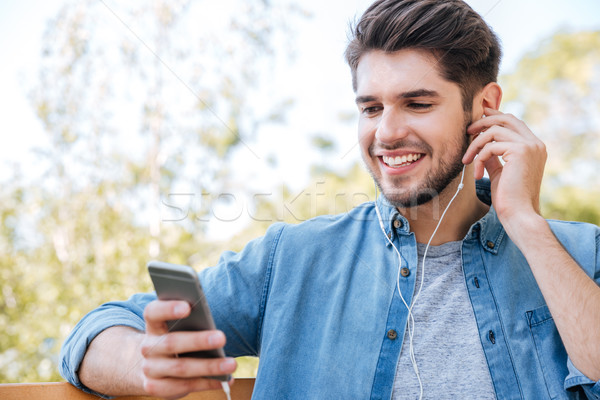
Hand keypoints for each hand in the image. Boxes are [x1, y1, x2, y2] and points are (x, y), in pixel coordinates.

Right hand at [140, 300, 235, 399]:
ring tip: (231, 364)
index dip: (168, 308)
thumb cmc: (176, 337)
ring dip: (209, 366)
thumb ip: (192, 321)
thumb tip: (214, 326)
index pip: (153, 312)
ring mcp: (150, 368)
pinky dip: (206, 383)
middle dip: (198, 341)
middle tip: (222, 338)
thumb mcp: (178, 327)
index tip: (188, 307)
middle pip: (171, 342)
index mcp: (153, 324)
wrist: (153, 365)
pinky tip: (224, 380)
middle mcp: (148, 346)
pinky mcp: (154, 387)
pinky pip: (183, 386)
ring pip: (180, 368)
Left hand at [462, 108, 546, 227]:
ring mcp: (530, 146)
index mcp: (534, 147)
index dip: (495, 116)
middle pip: (506, 119)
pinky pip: (490, 146)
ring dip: (475, 145)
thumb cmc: (509, 198)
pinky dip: (479, 159)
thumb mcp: (500, 172)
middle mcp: (535, 143)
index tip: (477, 116)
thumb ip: (494, 156)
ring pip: (494, 131)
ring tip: (466, 161)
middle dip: (483, 122)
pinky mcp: (521, 151)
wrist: (518, 214)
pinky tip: (477, 175)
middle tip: (467, 131)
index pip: (514, 122)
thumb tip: (482, 144)